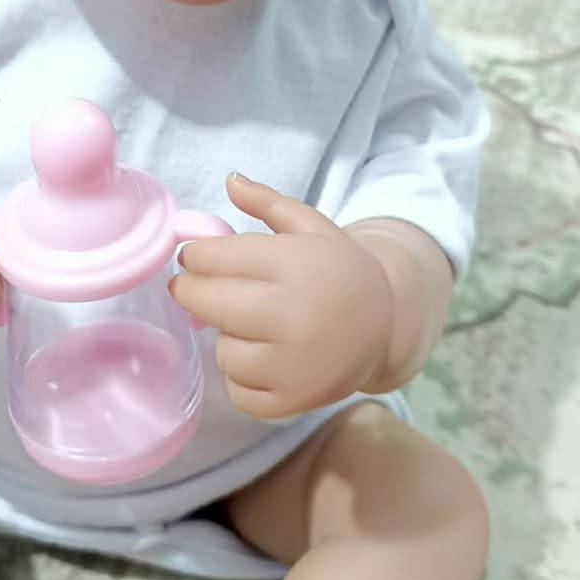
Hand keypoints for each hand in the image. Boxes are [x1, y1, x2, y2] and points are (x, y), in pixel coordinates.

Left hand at [169, 175, 395, 419]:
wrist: (387, 325)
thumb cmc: (338, 271)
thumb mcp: (312, 227)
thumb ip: (268, 203)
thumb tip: (230, 179)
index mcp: (295, 264)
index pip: (214, 258)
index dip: (195, 256)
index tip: (194, 257)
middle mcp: (293, 314)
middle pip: (207, 303)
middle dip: (192, 292)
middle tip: (195, 288)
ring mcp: (293, 363)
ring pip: (223, 351)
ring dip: (228, 339)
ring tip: (253, 327)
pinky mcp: (292, 399)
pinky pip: (238, 391)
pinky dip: (244, 378)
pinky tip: (266, 359)